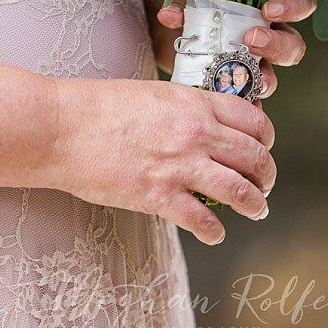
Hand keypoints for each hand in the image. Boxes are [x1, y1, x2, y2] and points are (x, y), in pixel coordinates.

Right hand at [45, 77, 275, 244]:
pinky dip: (213, 230)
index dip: (266, 138)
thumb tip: (212, 122)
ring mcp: (179, 166)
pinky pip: (201, 219)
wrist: (60, 128)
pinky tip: (215, 234)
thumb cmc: (100, 107)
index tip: (264, 148)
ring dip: (255, 203)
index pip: (255, 121)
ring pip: (239, 190)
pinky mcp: (157, 196)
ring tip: (257, 209)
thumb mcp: (158, 93)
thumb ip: (190, 108)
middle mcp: (197, 134)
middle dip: (266, 175)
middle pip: (254, 157)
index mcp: (198, 105)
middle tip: (265, 185)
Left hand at [145, 0, 316, 98]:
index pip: (299, 4)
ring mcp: (250, 62)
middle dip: (277, 44)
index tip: (269, 10)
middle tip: (252, 40)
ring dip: (264, 77)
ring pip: (273, 73)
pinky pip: (246, 98)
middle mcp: (266, 34)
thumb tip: (171, 14)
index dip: (293, 7)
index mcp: (266, 4)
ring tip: (242, 77)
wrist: (157, 24)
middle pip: (292, 44)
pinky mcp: (231, 83)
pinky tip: (232, 105)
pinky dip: (242, 103)